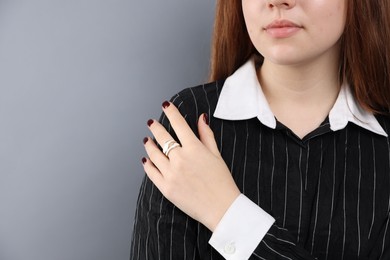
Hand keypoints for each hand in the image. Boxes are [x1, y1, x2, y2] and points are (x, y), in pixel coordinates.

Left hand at [142, 101, 240, 231]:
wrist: (221, 208)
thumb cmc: (222, 182)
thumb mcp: (216, 155)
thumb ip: (206, 135)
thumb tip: (201, 118)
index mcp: (194, 148)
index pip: (179, 124)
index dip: (171, 112)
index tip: (166, 106)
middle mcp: (180, 159)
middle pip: (162, 137)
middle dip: (155, 127)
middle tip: (152, 123)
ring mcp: (171, 174)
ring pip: (153, 154)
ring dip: (149, 145)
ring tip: (147, 140)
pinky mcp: (166, 188)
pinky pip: (151, 173)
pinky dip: (147, 165)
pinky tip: (146, 160)